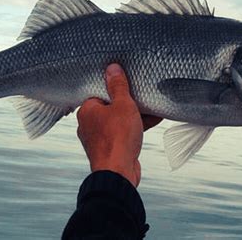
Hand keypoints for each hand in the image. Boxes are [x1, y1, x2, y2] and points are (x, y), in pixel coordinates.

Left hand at [77, 63, 161, 186]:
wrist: (119, 173)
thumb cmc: (117, 138)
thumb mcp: (123, 105)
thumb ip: (118, 86)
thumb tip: (112, 68)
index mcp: (87, 110)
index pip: (100, 92)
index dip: (115, 87)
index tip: (128, 83)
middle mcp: (89, 124)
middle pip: (110, 106)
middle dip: (129, 101)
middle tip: (142, 94)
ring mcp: (99, 138)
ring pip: (118, 120)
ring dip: (135, 115)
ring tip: (153, 106)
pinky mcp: (110, 149)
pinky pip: (123, 133)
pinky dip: (136, 127)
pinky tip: (154, 120)